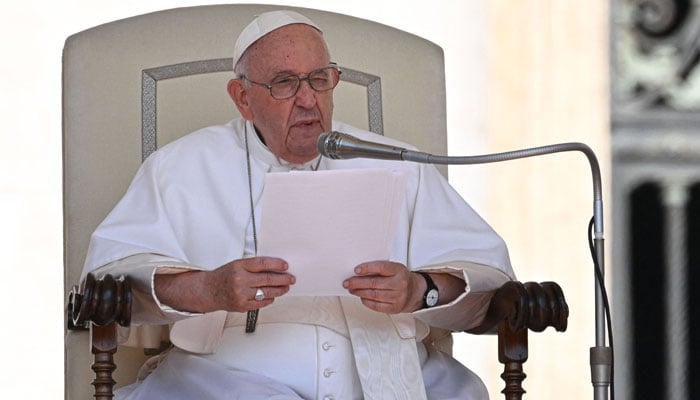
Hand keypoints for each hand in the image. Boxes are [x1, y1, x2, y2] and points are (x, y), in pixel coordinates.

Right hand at [154, 257, 294, 313]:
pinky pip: (261, 303)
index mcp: (239, 266)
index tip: (286, 265)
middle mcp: (240, 280)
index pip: (262, 263)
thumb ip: (253, 266)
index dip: (277, 264)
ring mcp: (241, 294)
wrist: (208, 290)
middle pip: (268, 279)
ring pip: (267, 292)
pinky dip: (269, 299)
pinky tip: (273, 296)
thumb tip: (274, 268)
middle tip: (291, 279)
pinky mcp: (242, 305)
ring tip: (285, 288)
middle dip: (283, 279)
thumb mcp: (237, 264)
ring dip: (279, 290)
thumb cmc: (224, 276)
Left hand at [342, 261, 423, 313]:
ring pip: (374, 295)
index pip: (381, 267)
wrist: (415, 292)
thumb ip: (380, 269)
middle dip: (358, 283)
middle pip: (374, 283)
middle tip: (348, 282)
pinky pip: (377, 306)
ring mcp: (398, 297)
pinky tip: (362, 298)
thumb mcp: (394, 269)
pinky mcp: (395, 308)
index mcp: (399, 270)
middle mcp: (400, 284)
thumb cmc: (401, 278)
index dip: (367, 268)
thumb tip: (359, 272)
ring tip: (352, 290)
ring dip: (360, 292)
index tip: (356, 270)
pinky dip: (367, 302)